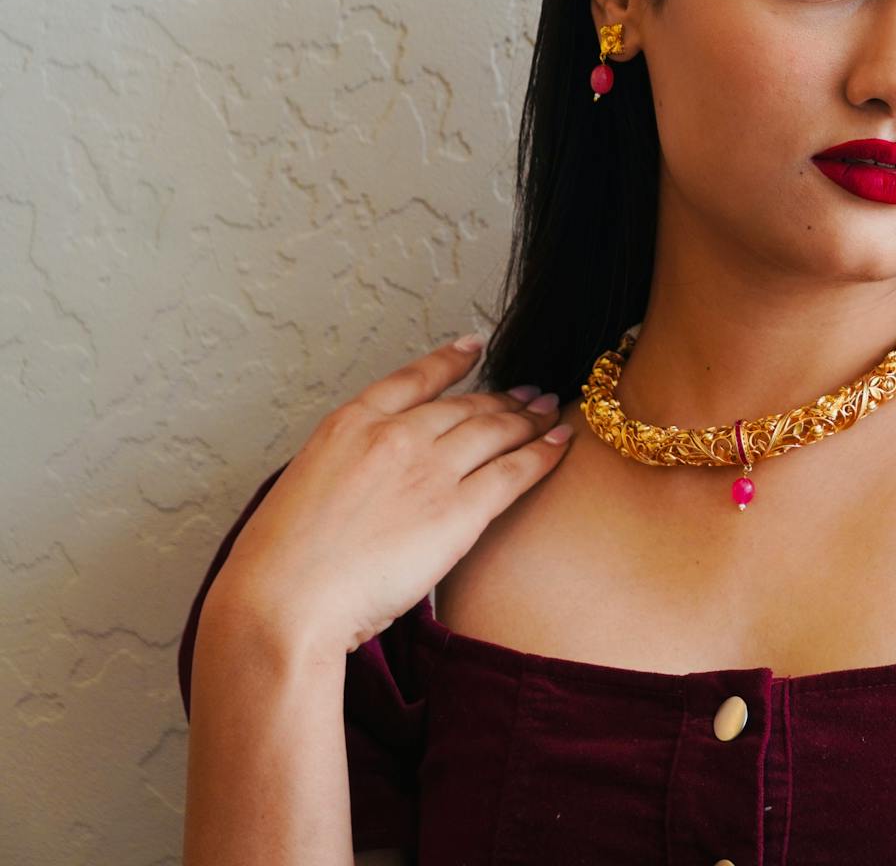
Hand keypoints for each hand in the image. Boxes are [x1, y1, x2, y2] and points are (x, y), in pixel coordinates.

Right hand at [204, 334, 573, 656]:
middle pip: (464, 407)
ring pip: (495, 431)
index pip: (411, 380)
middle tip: (528, 396)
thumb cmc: (279, 565)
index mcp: (348, 426)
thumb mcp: (301, 490)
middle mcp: (395, 436)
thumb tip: (366, 484)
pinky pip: (515, 472)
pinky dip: (544, 454)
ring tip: (550, 413)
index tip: (474, 346)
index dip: (449, 361)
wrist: (283, 603)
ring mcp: (430, 469)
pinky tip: (560, 444)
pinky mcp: (459, 511)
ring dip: (529, 419)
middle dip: (502, 400)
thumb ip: (344, 472)